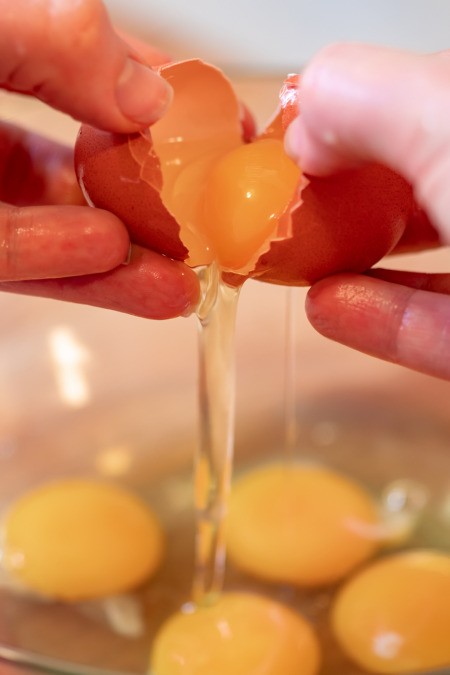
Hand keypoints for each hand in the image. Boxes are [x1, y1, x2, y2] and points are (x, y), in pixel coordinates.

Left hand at [0, 0, 198, 318]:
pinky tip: (118, 260)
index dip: (161, 103)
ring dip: (127, 260)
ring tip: (188, 276)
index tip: (220, 125)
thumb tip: (149, 96)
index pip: (94, 82)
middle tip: (213, 221)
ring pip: (57, 236)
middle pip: (85, 175)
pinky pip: (10, 262)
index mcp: (4, 61)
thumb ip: (61, 41)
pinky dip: (67, 265)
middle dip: (156, 201)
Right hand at [286, 43, 449, 378]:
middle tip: (288, 202)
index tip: (296, 137)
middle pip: (428, 180)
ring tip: (295, 258)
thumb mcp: (446, 120)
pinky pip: (441, 331)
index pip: (425, 100)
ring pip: (437, 256)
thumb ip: (366, 98)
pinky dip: (383, 321)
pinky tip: (329, 308)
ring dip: (358, 258)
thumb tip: (305, 119)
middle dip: (354, 189)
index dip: (357, 112)